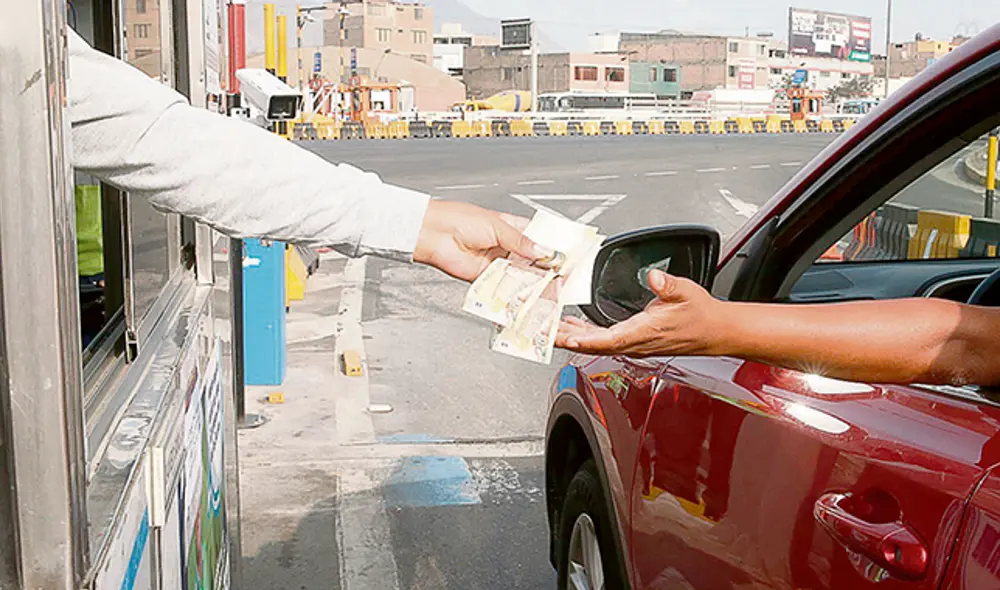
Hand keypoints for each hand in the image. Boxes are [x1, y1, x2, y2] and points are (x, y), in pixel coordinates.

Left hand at [414, 200, 552, 281]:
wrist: (433, 234)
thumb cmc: (459, 219)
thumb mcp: (497, 226)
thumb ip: (521, 242)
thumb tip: (544, 251)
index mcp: (512, 228)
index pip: (539, 239)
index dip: (552, 248)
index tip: (566, 256)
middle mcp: (506, 246)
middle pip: (532, 261)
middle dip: (545, 268)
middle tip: (559, 275)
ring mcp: (497, 263)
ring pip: (521, 276)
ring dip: (532, 281)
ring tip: (546, 286)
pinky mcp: (486, 278)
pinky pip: (504, 287)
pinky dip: (514, 291)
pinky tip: (524, 291)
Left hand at [556, 270, 724, 357]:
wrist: (714, 332)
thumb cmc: (701, 316)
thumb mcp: (686, 293)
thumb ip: (668, 285)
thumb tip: (654, 278)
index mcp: (644, 333)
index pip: (608, 340)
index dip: (585, 339)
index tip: (565, 336)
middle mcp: (635, 343)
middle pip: (593, 344)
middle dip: (567, 338)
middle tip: (543, 331)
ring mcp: (632, 344)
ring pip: (595, 343)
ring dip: (572, 335)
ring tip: (549, 327)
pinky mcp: (632, 340)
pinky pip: (603, 339)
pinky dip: (584, 333)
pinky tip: (572, 325)